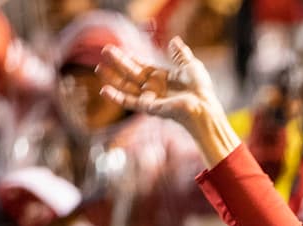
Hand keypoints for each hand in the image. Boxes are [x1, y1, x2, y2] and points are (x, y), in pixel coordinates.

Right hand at [97, 37, 218, 125]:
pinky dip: (116, 97)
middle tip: (105, 51)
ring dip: (113, 78)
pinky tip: (104, 90)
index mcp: (163, 79)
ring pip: (127, 87)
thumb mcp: (190, 65)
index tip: (119, 50)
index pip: (142, 67)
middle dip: (118, 63)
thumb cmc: (200, 88)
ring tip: (99, 68)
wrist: (203, 105)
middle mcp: (154, 89)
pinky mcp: (149, 107)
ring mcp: (150, 98)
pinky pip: (129, 102)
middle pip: (132, 74)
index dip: (131, 59)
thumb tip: (174, 41)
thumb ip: (180, 54)